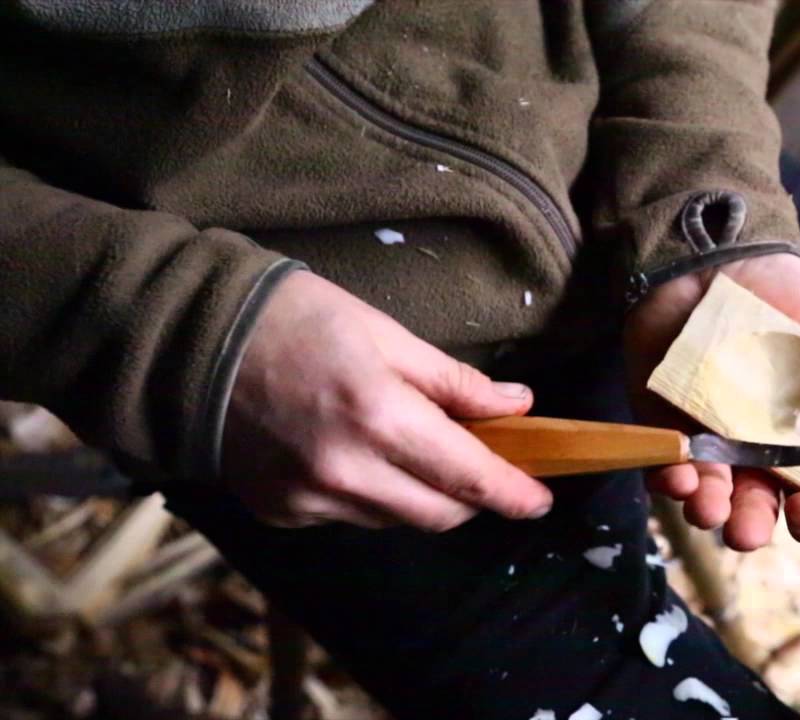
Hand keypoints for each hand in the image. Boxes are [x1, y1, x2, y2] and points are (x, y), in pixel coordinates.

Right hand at [221, 271, 552, 529]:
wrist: (191, 341)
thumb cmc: (297, 319)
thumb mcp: (387, 334)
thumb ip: (455, 381)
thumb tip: (517, 408)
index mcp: (381, 418)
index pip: (469, 477)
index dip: (513, 494)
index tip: (540, 499)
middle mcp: (347, 473)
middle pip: (439, 515)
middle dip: (472, 498)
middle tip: (482, 466)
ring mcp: (309, 500)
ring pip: (396, 521)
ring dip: (422, 496)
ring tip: (414, 451)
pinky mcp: (280, 513)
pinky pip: (349, 519)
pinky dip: (370, 497)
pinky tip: (355, 456)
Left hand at [625, 253, 799, 550]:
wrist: (714, 256)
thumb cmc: (785, 294)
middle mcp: (756, 453)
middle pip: (759, 510)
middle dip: (753, 527)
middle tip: (750, 532)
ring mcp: (707, 442)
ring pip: (710, 498)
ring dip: (709, 511)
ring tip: (709, 509)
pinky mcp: (664, 424)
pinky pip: (663, 466)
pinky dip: (668, 477)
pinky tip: (675, 476)